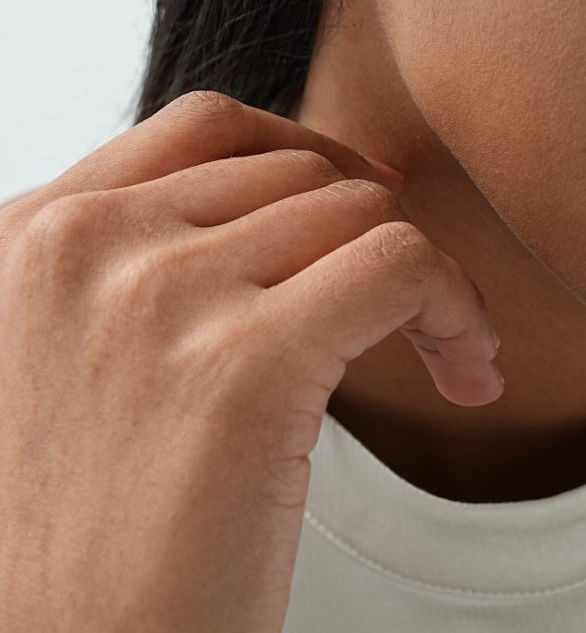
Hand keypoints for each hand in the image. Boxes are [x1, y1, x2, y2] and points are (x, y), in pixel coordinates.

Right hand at [0, 91, 502, 632]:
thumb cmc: (84, 537)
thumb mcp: (67, 354)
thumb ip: (143, 258)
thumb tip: (306, 182)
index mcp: (32, 233)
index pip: (208, 124)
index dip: (308, 148)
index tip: (370, 199)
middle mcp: (85, 246)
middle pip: (298, 173)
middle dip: (373, 232)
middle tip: (413, 312)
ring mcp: (159, 298)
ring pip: (359, 212)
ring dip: (427, 277)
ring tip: (446, 349)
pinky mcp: (244, 367)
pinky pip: (399, 264)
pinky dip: (456, 302)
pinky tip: (466, 363)